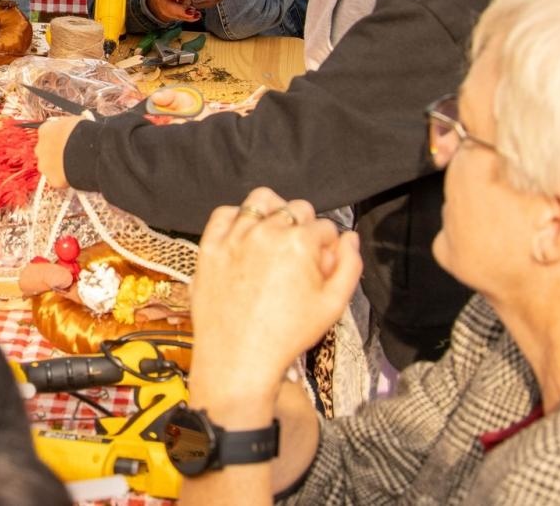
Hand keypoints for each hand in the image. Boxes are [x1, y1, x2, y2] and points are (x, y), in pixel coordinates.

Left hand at [35, 116, 83, 187]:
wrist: (87, 152)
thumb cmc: (83, 133)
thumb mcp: (74, 121)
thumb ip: (66, 127)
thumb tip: (71, 128)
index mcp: (44, 131)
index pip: (46, 134)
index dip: (57, 138)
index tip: (65, 141)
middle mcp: (40, 148)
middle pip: (45, 151)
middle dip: (55, 154)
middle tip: (69, 155)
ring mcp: (44, 165)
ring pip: (49, 167)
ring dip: (58, 167)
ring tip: (74, 167)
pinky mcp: (52, 179)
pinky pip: (57, 180)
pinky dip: (64, 180)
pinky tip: (75, 176)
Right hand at [148, 0, 200, 24]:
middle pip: (168, 7)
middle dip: (180, 10)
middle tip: (191, 10)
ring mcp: (167, 8)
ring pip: (175, 15)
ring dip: (186, 15)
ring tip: (195, 13)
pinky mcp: (173, 14)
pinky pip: (181, 18)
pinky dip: (189, 18)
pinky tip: (196, 16)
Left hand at [190, 187, 361, 403]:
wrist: (239, 358)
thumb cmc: (288, 335)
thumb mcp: (334, 305)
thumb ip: (349, 266)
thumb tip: (349, 238)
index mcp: (299, 243)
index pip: (325, 226)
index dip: (328, 245)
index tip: (321, 263)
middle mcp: (266, 231)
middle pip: (295, 208)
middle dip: (304, 226)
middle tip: (300, 254)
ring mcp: (234, 236)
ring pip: (260, 201)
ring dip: (273, 213)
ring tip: (274, 236)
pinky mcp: (209, 246)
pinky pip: (224, 214)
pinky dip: (236, 218)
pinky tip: (244, 237)